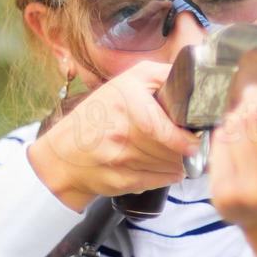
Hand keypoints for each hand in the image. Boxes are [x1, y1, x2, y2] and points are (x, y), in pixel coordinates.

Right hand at [28, 60, 200, 211]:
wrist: (62, 154)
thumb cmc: (98, 115)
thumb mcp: (125, 82)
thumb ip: (160, 75)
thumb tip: (193, 77)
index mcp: (124, 100)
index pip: (161, 126)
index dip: (183, 137)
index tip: (194, 138)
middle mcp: (120, 129)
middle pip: (171, 147)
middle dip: (185, 148)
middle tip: (191, 144)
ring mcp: (120, 158)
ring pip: (169, 165)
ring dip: (179, 161)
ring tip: (177, 154)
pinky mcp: (122, 180)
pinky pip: (160, 180)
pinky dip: (169, 175)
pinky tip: (167, 168)